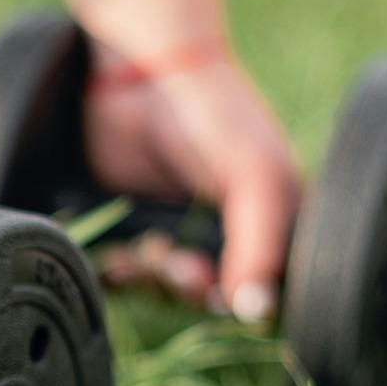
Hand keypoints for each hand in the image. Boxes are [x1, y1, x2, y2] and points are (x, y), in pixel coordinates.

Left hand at [49, 0, 300, 318]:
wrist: (143, 72)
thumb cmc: (217, 115)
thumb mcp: (256, 178)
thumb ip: (262, 247)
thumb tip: (254, 314)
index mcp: (268, 227)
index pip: (261, 295)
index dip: (239, 303)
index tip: (218, 289)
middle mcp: (222, 236)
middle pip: (205, 299)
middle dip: (189, 292)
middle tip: (178, 265)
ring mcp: (172, 232)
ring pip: (161, 292)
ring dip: (153, 285)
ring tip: (148, 253)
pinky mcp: (124, 227)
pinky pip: (120, 275)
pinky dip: (118, 278)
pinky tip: (119, 260)